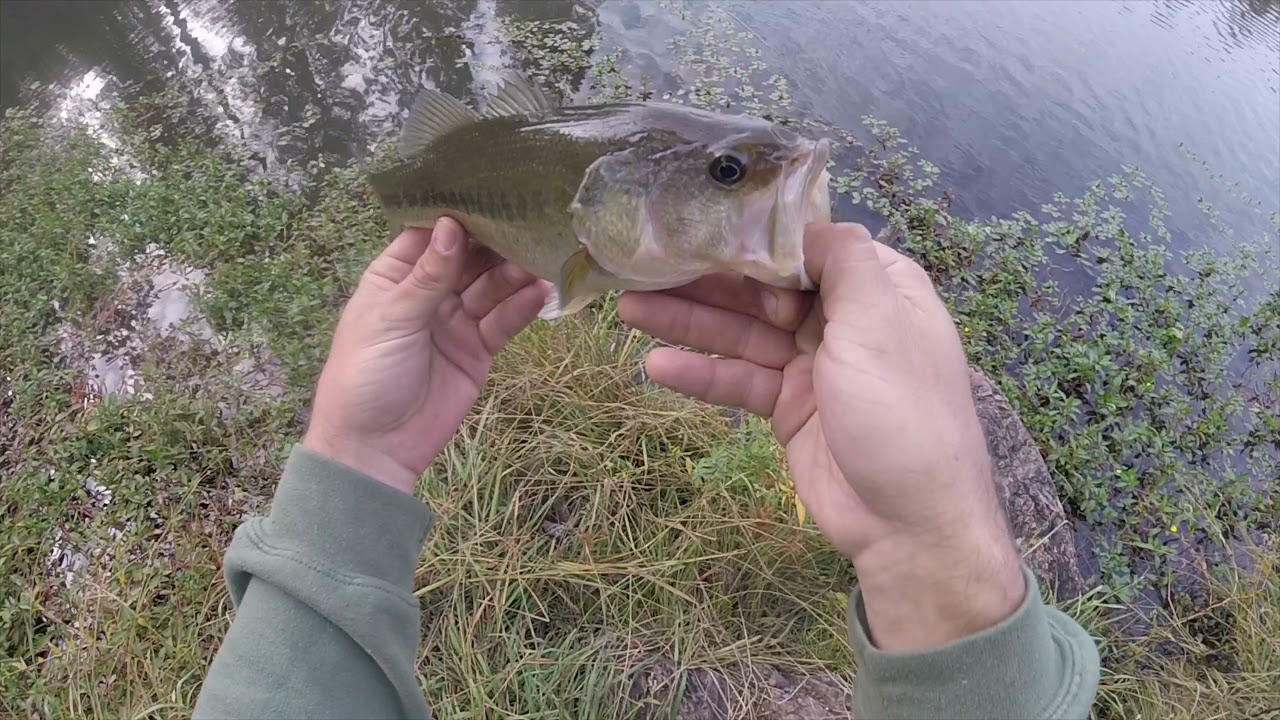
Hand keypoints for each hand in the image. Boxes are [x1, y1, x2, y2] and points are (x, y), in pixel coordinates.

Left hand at [304, 218, 549, 494]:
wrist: (374, 448)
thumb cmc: (365, 376)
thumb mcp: (391, 320)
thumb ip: (428, 277)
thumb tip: (452, 226)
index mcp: (393, 277)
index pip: (430, 236)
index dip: (457, 216)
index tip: (490, 193)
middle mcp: (427, 293)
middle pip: (467, 258)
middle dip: (494, 243)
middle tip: (527, 225)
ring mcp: (455, 321)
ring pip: (491, 287)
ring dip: (513, 274)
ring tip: (538, 260)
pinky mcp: (478, 349)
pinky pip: (503, 322)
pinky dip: (522, 307)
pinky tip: (542, 292)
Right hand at [618, 223, 1024, 650]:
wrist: (910, 524)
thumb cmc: (902, 412)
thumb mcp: (878, 323)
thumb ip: (841, 263)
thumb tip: (805, 220)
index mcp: (877, 288)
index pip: (807, 247)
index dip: (755, 238)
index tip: (699, 225)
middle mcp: (844, 319)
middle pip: (765, 288)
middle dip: (706, 278)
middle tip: (642, 263)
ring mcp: (814, 366)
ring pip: (743, 333)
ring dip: (689, 321)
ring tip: (627, 307)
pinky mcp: (788, 408)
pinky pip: (739, 380)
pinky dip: (701, 374)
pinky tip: (655, 364)